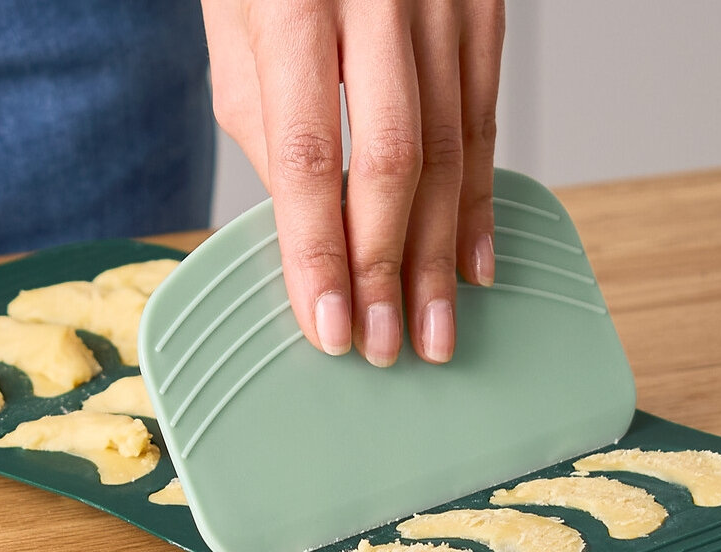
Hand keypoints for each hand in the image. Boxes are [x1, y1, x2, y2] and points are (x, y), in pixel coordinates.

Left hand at [203, 0, 504, 367]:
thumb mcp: (235, 19)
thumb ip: (265, 119)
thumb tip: (301, 222)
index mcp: (298, 1)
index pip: (310, 157)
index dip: (320, 254)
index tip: (329, 328)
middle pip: (394, 160)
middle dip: (389, 269)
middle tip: (385, 348)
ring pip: (451, 148)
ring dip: (442, 254)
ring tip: (432, 331)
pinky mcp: (484, 3)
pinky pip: (485, 115)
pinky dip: (479, 198)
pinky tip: (472, 261)